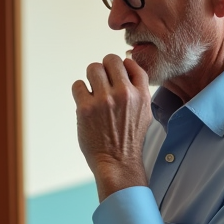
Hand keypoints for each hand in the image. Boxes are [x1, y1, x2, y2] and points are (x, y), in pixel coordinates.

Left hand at [71, 54, 151, 200]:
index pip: (132, 63)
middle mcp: (124, 94)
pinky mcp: (86, 108)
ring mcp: (104, 100)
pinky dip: (80, 92)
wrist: (118, 163)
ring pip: (92, 68)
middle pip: (110, 60)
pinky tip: (86, 103)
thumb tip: (127, 67)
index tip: (118, 76)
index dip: (122, 66)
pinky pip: (78, 85)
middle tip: (102, 82)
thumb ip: (139, 91)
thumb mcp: (145, 113)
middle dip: (105, 69)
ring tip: (94, 92)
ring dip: (91, 78)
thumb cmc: (129, 139)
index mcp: (141, 94)